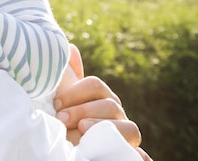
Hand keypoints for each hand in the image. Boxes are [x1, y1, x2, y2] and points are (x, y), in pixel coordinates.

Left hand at [55, 44, 151, 160]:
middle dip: (82, 110)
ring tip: (82, 129)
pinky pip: (141, 155)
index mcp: (102, 98)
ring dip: (103, 127)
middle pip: (110, 105)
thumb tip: (72, 48)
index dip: (74, 92)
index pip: (95, 86)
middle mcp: (116, 116)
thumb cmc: (65, 120)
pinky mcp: (126, 153)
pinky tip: (138, 156)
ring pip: (129, 128)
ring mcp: (125, 136)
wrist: (68, 146)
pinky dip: (141, 156)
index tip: (56, 104)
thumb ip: (68, 76)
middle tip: (61, 119)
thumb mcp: (64, 98)